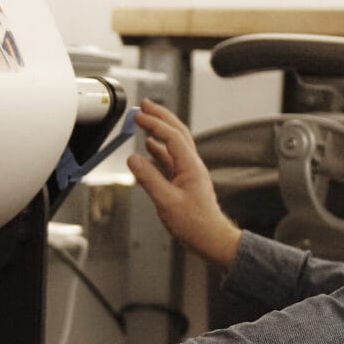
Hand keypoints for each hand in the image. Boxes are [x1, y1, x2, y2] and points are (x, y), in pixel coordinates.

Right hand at [127, 101, 241, 268]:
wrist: (210, 238)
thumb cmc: (195, 224)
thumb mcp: (167, 201)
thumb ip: (149, 179)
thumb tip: (133, 159)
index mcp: (190, 166)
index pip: (172, 136)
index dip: (155, 123)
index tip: (139, 115)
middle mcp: (191, 165)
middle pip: (177, 132)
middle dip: (161, 116)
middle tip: (145, 105)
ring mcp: (188, 172)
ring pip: (173, 143)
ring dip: (159, 129)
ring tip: (145, 120)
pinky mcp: (183, 181)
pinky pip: (169, 159)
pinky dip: (158, 149)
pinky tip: (149, 147)